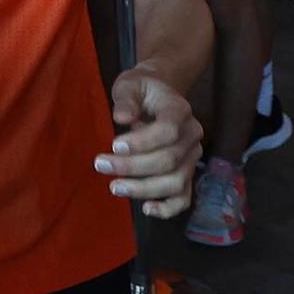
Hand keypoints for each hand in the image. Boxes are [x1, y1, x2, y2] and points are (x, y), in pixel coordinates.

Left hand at [98, 69, 202, 218]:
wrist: (159, 95)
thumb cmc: (141, 90)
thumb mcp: (129, 84)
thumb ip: (126, 99)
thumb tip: (122, 118)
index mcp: (180, 110)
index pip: (168, 130)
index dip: (142, 142)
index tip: (114, 145)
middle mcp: (192, 135)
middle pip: (169, 159)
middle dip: (133, 167)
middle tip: (101, 164)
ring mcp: (192, 157)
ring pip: (176, 181)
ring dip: (144, 188)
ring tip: (114, 187)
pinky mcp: (187, 173)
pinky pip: (184, 197)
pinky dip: (168, 208)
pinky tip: (146, 209)